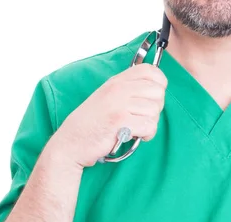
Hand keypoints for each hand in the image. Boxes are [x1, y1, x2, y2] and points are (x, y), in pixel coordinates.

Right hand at [50, 64, 166, 167]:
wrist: (71, 142)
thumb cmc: (92, 123)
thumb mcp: (108, 98)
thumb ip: (129, 90)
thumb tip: (157, 89)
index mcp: (117, 81)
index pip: (151, 71)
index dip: (159, 85)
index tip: (151, 98)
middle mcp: (118, 88)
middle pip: (158, 91)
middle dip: (156, 108)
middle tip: (141, 117)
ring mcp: (119, 104)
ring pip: (155, 110)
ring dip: (149, 124)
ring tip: (135, 128)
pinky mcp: (120, 122)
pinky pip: (149, 126)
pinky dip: (146, 135)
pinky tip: (134, 136)